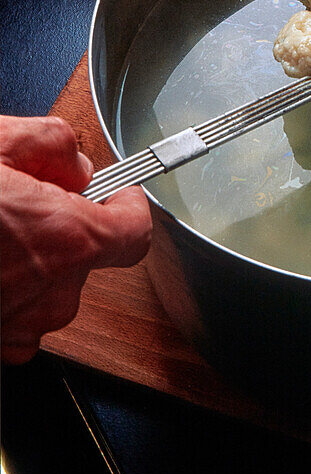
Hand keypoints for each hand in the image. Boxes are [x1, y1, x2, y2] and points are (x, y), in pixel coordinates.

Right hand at [0, 115, 151, 363]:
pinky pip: (14, 315)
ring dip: (30, 260)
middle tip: (24, 197)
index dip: (128, 207)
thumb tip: (74, 164)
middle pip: (85, 259)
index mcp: (66, 239)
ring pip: (47, 288)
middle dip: (64, 225)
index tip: (119, 194)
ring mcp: (15, 329)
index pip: (135, 233)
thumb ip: (54, 145)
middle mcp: (49, 294)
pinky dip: (3, 289)